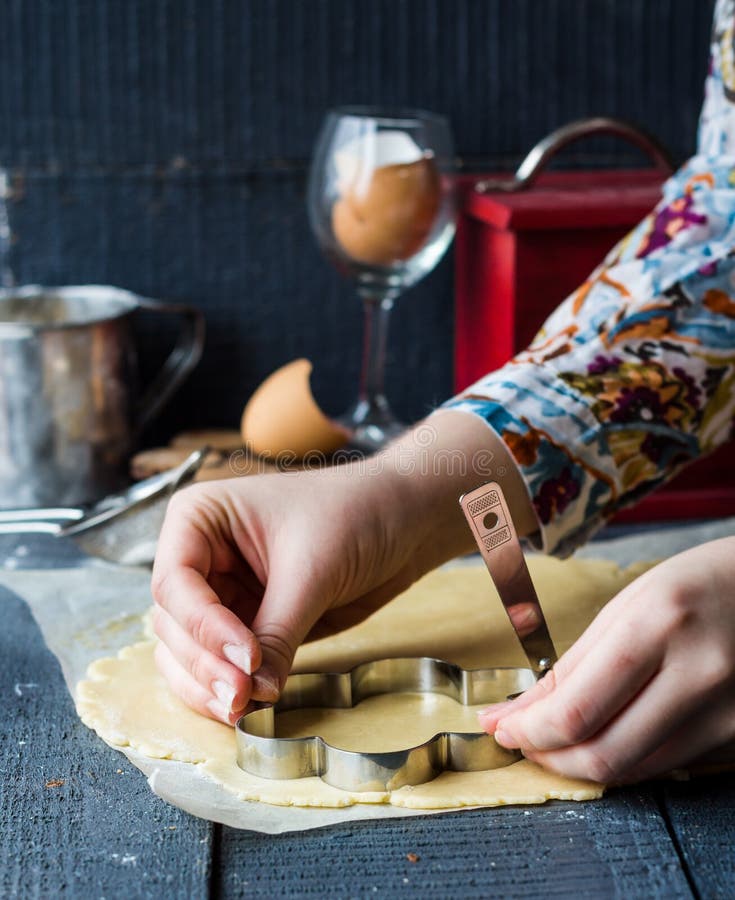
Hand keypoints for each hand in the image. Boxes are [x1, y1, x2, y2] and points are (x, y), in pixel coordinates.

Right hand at [150, 462, 425, 723]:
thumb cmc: (356, 513)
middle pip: (174, 624)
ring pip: (185, 652)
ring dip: (206, 685)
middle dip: (205, 663)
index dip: (204, 626)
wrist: (405, 517)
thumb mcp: (312, 570)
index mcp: (199, 518)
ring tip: (242, 709)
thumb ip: (278, 632)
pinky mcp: (248, 624)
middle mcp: (200, 556)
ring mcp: (222, 593)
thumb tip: (253, 694)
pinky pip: (221, 664)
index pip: (175, 583)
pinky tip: (249, 706)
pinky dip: (227, 688)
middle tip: (242, 697)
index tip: (245, 656)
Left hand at [478, 537, 734, 782]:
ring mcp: (725, 711)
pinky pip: (666, 765)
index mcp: (657, 624)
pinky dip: (624, 759)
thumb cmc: (695, 586)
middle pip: (604, 752)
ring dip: (581, 764)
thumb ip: (574, 664)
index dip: (528, 730)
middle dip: (548, 755)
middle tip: (521, 740)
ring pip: (634, 769)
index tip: (500, 727)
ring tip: (554, 742)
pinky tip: (601, 739)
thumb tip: (520, 710)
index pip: (577, 708)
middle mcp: (697, 672)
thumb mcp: (627, 606)